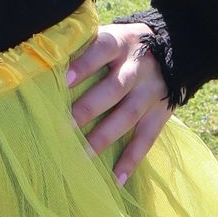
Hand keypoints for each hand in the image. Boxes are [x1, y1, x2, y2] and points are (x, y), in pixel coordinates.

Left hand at [63, 23, 171, 185]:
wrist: (175, 49)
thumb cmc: (122, 47)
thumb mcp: (109, 36)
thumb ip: (83, 48)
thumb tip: (43, 65)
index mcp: (120, 43)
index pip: (101, 50)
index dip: (83, 65)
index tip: (62, 80)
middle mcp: (137, 68)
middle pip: (114, 89)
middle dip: (87, 109)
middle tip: (62, 128)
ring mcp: (151, 92)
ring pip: (127, 116)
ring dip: (102, 138)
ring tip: (80, 157)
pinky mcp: (161, 114)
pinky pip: (146, 139)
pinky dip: (130, 161)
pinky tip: (114, 180)